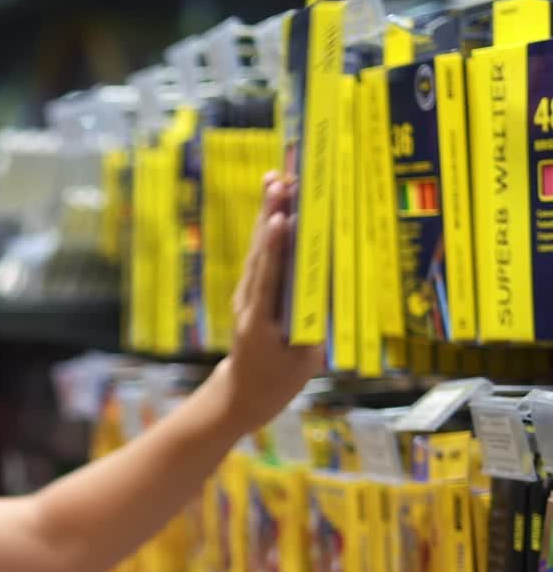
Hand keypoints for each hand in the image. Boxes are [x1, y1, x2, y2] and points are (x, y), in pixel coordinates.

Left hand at [219, 172, 324, 433]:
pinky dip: (269, 229)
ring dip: (267, 212)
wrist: (243, 393)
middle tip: (280, 180)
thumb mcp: (303, 359)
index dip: (276, 248)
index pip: (269, 279)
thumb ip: (313, 322)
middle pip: (261, 252)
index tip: (281, 218)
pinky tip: (275, 204)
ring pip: (259, 249)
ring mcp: (246, 295)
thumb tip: (327, 284)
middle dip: (270, 214)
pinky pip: (262, 256)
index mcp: (259, 322)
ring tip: (276, 178)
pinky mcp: (251, 292)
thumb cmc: (279, 380)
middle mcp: (248, 302)